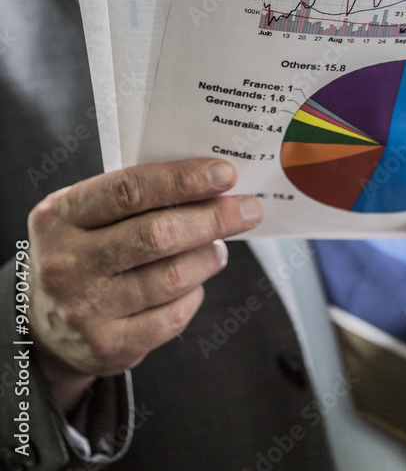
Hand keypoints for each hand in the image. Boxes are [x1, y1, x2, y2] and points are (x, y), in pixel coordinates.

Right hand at [28, 159, 261, 411]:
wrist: (43, 322)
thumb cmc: (82, 249)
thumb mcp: (86, 213)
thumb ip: (134, 196)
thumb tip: (209, 181)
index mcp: (60, 216)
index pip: (130, 190)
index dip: (183, 180)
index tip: (225, 174)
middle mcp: (66, 263)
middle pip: (157, 235)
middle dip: (212, 219)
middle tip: (246, 209)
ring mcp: (85, 309)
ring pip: (171, 277)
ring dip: (208, 257)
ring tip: (218, 247)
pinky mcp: (107, 346)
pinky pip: (172, 317)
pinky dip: (194, 295)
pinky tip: (195, 283)